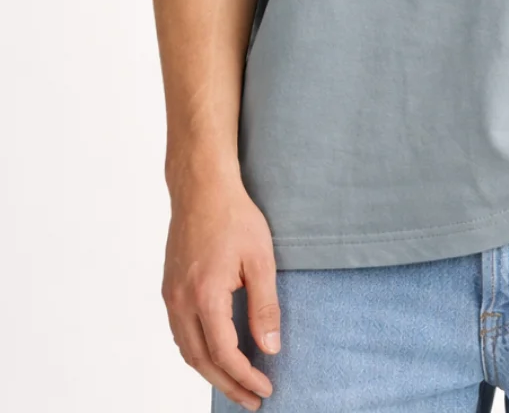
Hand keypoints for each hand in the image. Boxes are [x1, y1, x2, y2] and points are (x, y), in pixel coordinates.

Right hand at [161, 175, 279, 410]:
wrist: (201, 187)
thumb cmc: (234, 216)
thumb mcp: (261, 259)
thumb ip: (265, 306)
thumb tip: (270, 348)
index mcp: (205, 295)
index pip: (224, 353)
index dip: (245, 376)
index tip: (265, 388)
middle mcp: (181, 301)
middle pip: (201, 360)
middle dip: (228, 385)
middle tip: (252, 400)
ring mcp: (171, 295)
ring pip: (187, 350)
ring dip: (211, 372)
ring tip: (237, 384)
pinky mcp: (169, 288)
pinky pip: (180, 333)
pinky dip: (198, 352)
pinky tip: (215, 354)